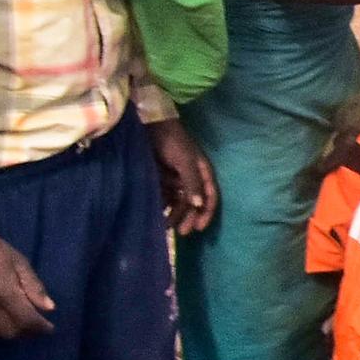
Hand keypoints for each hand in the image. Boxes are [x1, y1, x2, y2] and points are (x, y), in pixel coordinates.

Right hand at [0, 231, 56, 340]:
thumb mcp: (20, 263)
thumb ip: (34, 287)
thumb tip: (50, 308)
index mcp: (6, 293)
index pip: (27, 321)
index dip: (41, 328)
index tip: (49, 327)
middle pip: (12, 332)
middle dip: (27, 332)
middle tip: (34, 326)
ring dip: (8, 333)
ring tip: (16, 325)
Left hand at [151, 118, 216, 236]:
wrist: (150, 127)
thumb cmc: (172, 141)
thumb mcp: (185, 161)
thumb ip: (192, 183)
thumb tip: (199, 205)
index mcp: (202, 172)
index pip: (210, 196)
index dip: (206, 212)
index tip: (198, 227)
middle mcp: (191, 178)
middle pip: (193, 203)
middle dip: (188, 217)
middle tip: (181, 232)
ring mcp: (176, 180)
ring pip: (178, 202)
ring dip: (174, 215)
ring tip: (164, 225)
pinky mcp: (161, 180)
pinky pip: (164, 197)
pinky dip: (162, 206)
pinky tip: (157, 214)